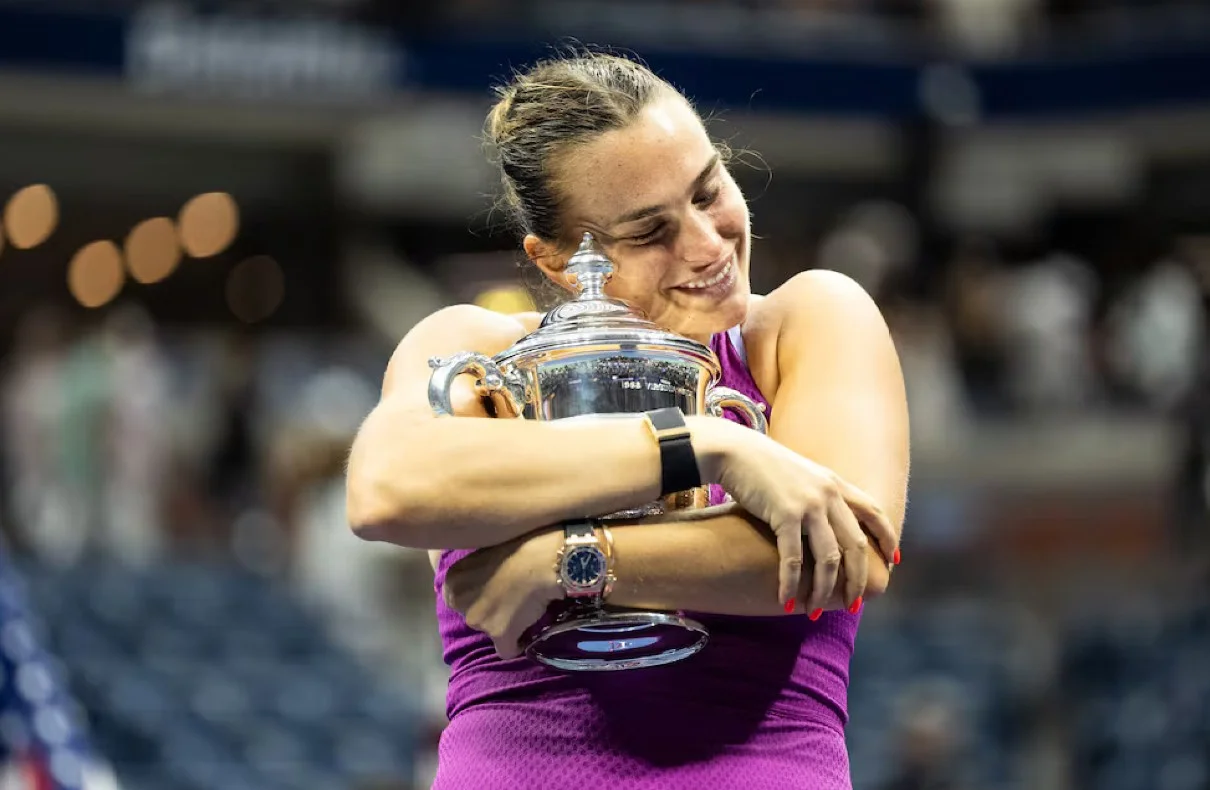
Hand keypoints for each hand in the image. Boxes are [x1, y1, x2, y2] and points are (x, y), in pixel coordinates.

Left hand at [442, 529, 562, 658]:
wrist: (544, 559)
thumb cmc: (520, 547)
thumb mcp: (487, 553)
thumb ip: (477, 572)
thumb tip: (485, 584)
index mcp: (452, 581)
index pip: (459, 600)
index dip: (480, 597)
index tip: (497, 592)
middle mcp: (459, 601)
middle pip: (473, 617)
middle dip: (490, 613)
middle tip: (511, 600)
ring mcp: (478, 619)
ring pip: (489, 632)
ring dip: (504, 626)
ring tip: (523, 611)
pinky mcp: (499, 634)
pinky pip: (506, 650)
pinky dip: (517, 644)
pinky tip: (527, 632)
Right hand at [703, 420, 897, 612]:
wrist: (735, 451)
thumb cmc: (762, 466)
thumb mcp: (802, 475)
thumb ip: (819, 494)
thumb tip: (827, 521)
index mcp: (835, 483)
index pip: (874, 512)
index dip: (887, 537)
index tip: (894, 560)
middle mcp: (829, 494)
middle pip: (856, 545)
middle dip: (857, 580)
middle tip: (853, 605)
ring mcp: (809, 504)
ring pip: (828, 558)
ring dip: (823, 590)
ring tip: (814, 610)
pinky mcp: (785, 514)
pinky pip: (793, 559)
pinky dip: (791, 584)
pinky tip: (786, 600)